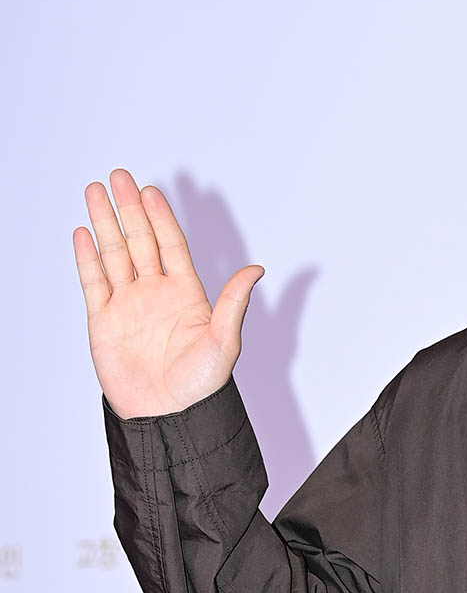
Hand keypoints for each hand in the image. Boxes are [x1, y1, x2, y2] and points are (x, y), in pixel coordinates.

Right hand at [73, 168, 264, 419]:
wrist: (168, 416)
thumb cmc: (200, 384)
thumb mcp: (224, 340)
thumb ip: (234, 302)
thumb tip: (257, 268)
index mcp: (186, 292)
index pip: (171, 244)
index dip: (160, 217)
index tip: (151, 190)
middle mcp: (156, 292)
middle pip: (139, 240)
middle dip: (128, 208)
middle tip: (118, 176)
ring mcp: (129, 304)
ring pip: (114, 254)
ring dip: (105, 223)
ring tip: (95, 192)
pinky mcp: (104, 321)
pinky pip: (94, 282)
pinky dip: (87, 257)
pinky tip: (83, 232)